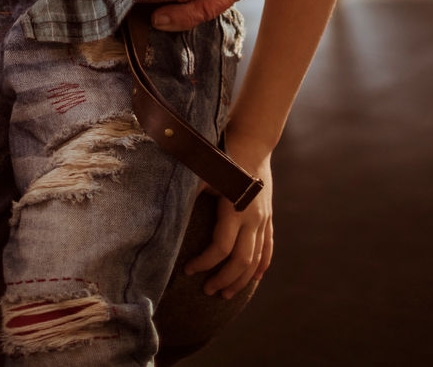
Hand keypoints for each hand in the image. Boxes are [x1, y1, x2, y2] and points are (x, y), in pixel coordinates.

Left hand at [182, 150, 274, 298]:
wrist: (253, 140)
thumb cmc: (224, 153)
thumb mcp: (204, 171)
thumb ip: (189, 191)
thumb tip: (164, 206)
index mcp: (234, 208)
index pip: (222, 248)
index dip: (205, 263)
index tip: (188, 269)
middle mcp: (252, 217)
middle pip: (242, 260)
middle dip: (225, 280)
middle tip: (208, 291)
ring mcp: (263, 218)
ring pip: (257, 258)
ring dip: (242, 279)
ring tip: (227, 293)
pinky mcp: (268, 216)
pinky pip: (268, 246)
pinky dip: (262, 265)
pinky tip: (255, 278)